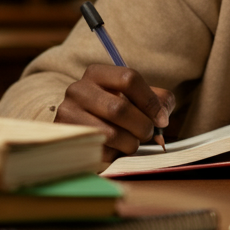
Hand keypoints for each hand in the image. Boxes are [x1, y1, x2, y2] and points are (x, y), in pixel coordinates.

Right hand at [56, 63, 174, 163]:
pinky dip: (115, 155)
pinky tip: (115, 150)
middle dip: (142, 126)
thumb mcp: (136, 98)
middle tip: (148, 134)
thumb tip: (162, 117)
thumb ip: (158, 100)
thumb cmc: (117, 113)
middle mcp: (77, 90)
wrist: (82, 134)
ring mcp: (68, 116)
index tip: (162, 120)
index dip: (151, 102)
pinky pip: (100, 152)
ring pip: (111, 134)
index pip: (129, 78)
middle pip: (119, 108)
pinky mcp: (68, 141)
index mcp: (97, 74)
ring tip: (131, 142)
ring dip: (131, 143)